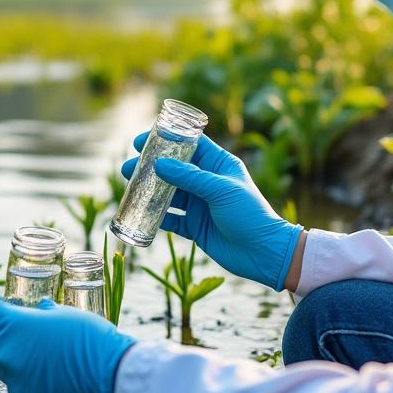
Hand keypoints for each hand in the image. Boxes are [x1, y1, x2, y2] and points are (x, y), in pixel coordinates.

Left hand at [0, 297, 135, 392]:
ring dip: (13, 357)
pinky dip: (27, 378)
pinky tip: (49, 374)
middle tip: (6, 329)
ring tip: (41, 356)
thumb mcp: (64, 313)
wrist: (106, 372)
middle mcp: (6, 352)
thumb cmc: (88, 335)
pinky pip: (18, 384)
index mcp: (13, 325)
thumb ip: (43, 312)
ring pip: (2, 363)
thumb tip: (39, 309)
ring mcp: (13, 377)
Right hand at [121, 132, 302, 290]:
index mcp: (219, 165)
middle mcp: (208, 182)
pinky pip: (171, 219)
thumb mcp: (220, 191)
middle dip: (151, 166)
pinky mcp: (195, 226)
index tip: (143, 140)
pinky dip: (156, 216)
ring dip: (150, 190)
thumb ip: (190, 177)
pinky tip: (141, 213)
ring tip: (130, 187)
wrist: (263, 253)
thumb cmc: (250, 215)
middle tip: (129, 167)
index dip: (167, 139)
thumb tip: (159, 164)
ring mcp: (200, 204)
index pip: (190, 144)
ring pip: (169, 193)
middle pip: (174, 169)